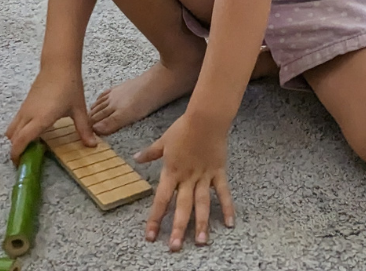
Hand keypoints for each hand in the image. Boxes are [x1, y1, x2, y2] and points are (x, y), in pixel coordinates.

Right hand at [6, 64, 95, 162]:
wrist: (59, 65)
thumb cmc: (69, 86)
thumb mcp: (78, 109)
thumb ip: (83, 129)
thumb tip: (92, 145)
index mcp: (41, 118)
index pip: (22, 140)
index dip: (17, 153)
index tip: (19, 163)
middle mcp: (28, 115)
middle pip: (13, 137)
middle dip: (16, 149)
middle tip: (26, 159)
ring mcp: (25, 108)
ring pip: (12, 129)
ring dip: (16, 139)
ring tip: (29, 146)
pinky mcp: (25, 104)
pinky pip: (16, 121)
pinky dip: (19, 130)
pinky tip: (34, 131)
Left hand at [138, 112, 234, 250]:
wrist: (206, 118)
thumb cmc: (183, 127)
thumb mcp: (163, 141)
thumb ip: (151, 153)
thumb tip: (136, 158)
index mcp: (171, 172)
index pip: (161, 200)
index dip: (155, 219)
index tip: (150, 236)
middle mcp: (187, 178)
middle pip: (182, 207)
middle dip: (178, 228)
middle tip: (175, 247)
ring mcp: (204, 177)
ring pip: (202, 204)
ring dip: (201, 223)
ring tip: (201, 242)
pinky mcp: (218, 173)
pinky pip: (223, 193)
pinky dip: (227, 207)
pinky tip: (229, 224)